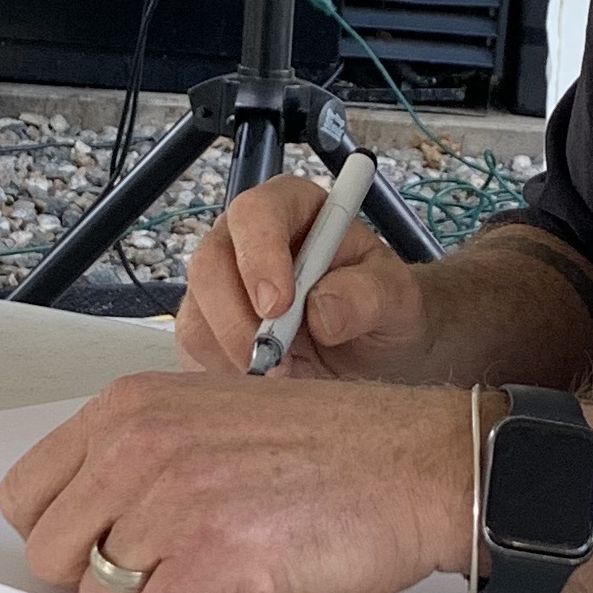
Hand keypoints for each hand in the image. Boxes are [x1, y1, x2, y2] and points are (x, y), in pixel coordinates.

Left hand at [0, 374, 474, 592]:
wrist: (416, 463)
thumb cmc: (331, 448)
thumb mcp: (208, 417)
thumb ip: (138, 459)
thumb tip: (85, 527)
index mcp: (129, 407)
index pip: (27, 497)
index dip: (69, 537)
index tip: (110, 546)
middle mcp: (140, 446)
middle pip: (54, 558)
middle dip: (110, 580)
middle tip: (177, 564)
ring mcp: (174, 499)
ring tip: (231, 562)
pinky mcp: (215, 553)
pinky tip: (254, 582)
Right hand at [177, 171, 432, 379]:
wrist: (374, 349)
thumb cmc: (383, 308)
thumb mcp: (397, 298)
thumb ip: (369, 295)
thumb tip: (320, 311)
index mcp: (293, 209)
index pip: (256, 213)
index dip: (259, 255)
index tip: (278, 305)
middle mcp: (245, 239)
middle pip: (209, 263)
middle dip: (236, 318)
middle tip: (274, 359)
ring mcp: (220, 284)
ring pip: (196, 313)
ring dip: (231, 353)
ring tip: (284, 375)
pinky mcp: (208, 327)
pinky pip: (195, 349)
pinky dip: (223, 373)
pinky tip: (264, 382)